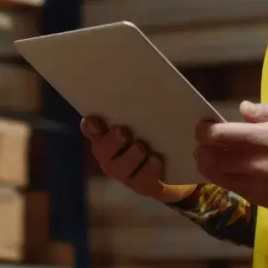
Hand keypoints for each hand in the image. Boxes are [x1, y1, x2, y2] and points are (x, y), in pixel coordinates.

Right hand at [81, 117, 196, 203]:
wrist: (176, 170)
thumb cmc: (156, 138)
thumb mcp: (148, 122)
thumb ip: (140, 110)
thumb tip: (148, 81)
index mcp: (107, 137)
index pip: (92, 130)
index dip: (91, 127)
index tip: (93, 120)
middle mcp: (110, 157)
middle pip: (103, 151)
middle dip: (112, 141)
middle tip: (123, 132)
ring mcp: (125, 174)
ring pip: (121, 167)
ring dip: (131, 155)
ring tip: (141, 147)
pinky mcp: (142, 186)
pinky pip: (142, 180)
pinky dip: (149, 169)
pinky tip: (156, 160)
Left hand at [194, 101, 267, 210]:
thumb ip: (266, 110)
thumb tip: (243, 109)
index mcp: (261, 139)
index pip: (218, 136)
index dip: (204, 131)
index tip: (205, 127)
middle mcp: (253, 164)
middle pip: (210, 159)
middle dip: (202, 149)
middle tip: (205, 143)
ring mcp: (254, 184)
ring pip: (217, 177)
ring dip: (209, 166)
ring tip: (213, 157)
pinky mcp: (258, 198)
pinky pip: (232, 188)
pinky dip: (225, 178)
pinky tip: (231, 170)